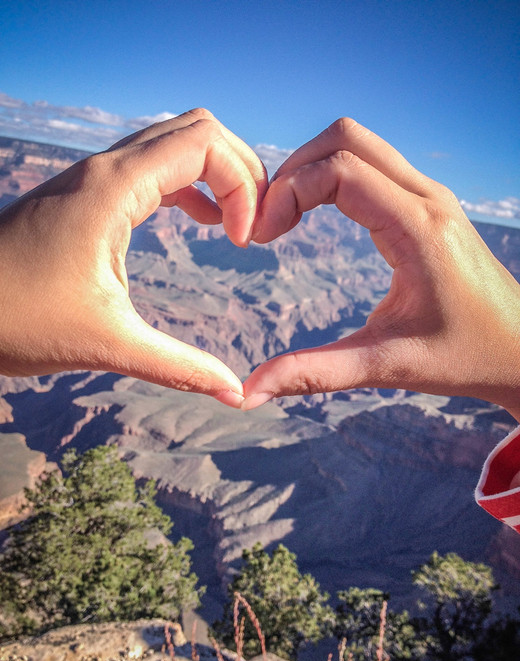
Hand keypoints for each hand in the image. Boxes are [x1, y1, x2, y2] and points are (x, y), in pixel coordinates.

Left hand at [0, 109, 267, 406]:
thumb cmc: (14, 319)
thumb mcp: (107, 344)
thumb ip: (179, 366)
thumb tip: (235, 394)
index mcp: (113, 189)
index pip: (205, 143)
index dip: (243, 184)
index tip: (244, 242)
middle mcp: (106, 170)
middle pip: (197, 130)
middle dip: (240, 170)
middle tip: (255, 224)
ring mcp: (95, 178)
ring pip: (175, 144)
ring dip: (216, 175)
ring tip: (237, 225)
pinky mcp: (89, 196)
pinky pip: (154, 168)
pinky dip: (190, 186)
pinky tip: (202, 222)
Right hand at [243, 118, 519, 420]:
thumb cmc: (465, 357)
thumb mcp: (385, 366)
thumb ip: (313, 374)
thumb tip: (249, 392)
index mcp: (418, 229)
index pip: (339, 170)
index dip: (288, 193)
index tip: (263, 238)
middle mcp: (427, 199)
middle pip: (345, 138)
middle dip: (293, 170)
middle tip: (268, 221)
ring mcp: (430, 197)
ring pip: (358, 144)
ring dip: (312, 169)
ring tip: (284, 219)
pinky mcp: (427, 205)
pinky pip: (371, 164)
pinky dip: (332, 176)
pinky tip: (313, 216)